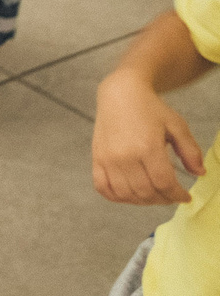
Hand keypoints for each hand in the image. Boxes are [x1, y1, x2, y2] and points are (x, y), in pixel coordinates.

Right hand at [93, 72, 207, 205]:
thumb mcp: (177, 125)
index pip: (164, 183)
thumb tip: (200, 174)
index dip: (177, 195)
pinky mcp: (96, 158)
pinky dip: (117, 197)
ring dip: (143, 201)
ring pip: (126, 194)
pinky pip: (103, 188)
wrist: (119, 94)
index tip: (185, 197)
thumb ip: (191, 151)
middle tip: (172, 196)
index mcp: (147, 146)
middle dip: (164, 199)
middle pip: (146, 192)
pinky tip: (130, 194)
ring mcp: (107, 158)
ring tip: (154, 195)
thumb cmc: (150, 108)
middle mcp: (124, 155)